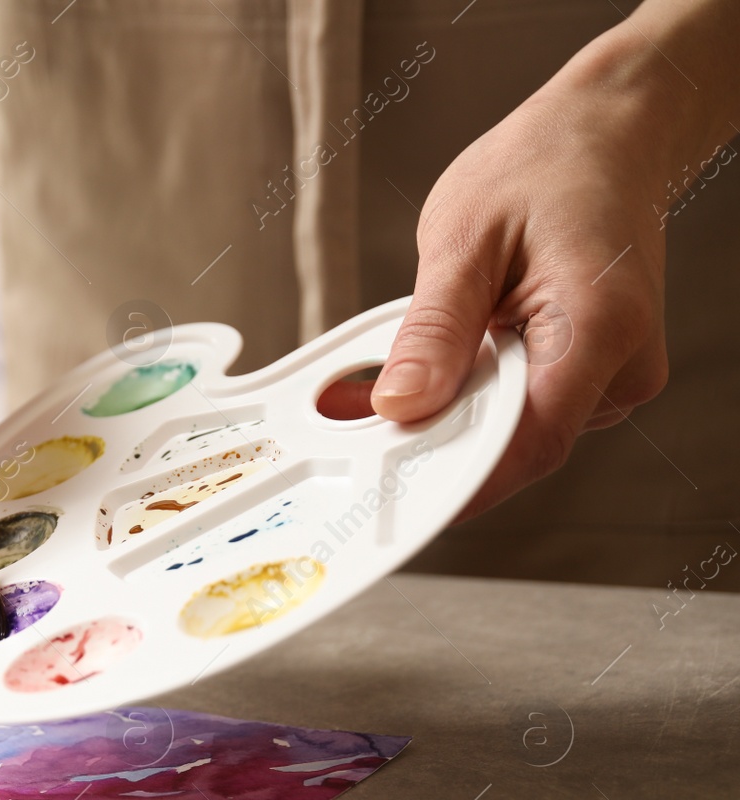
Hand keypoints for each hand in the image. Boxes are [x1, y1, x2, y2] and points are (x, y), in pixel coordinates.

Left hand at [352, 34, 685, 520]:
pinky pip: (522, 408)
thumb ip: (433, 330)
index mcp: (600, 326)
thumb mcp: (465, 238)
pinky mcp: (592, 375)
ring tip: (389, 384)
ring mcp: (613, 376)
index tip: (386, 489)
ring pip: (516, 431)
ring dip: (450, 417)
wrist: (608, 134)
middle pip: (517, 446)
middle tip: (354, 427)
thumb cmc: (546, 167)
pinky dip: (471, 397)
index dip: (453, 476)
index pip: (527, 442)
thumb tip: (400, 406)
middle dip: (434, 443)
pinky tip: (432, 373)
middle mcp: (622, 365)